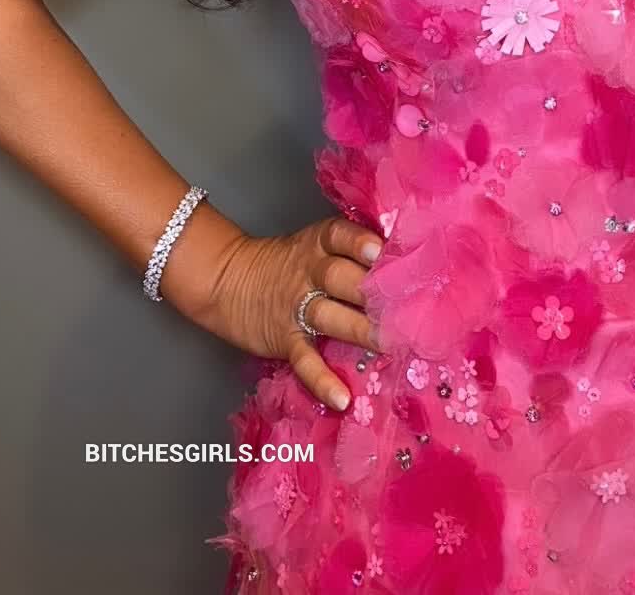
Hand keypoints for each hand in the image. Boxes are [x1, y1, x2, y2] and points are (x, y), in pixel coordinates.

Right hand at [196, 217, 388, 412]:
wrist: (229, 279)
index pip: (340, 236)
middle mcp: (309, 271)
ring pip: (330, 315)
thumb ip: (351, 252)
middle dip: (372, 290)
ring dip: (360, 329)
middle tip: (405, 304)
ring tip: (390, 343)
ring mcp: (296, 306)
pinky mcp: (284, 339)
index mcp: (320, 243)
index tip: (382, 251)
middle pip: (340, 277)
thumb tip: (404, 264)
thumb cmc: (288, 263)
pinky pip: (304, 359)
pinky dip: (322, 380)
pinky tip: (342, 398)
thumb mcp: (314, 245)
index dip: (360, 243)